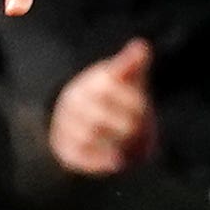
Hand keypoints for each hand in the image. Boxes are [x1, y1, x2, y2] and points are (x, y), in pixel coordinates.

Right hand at [47, 38, 157, 175]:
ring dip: (113, 144)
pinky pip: (79, 156)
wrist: (84, 121)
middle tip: (141, 133)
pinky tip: (117, 163)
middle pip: (100, 115)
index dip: (132, 102)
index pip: (109, 88)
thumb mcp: (125, 80)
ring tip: (132, 150)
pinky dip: (99, 161)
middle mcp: (73, 101)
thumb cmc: (115, 99)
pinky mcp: (64, 148)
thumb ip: (132, 65)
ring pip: (88, 135)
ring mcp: (65, 124)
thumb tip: (142, 46)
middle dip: (125, 126)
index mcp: (90, 81)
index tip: (146, 111)